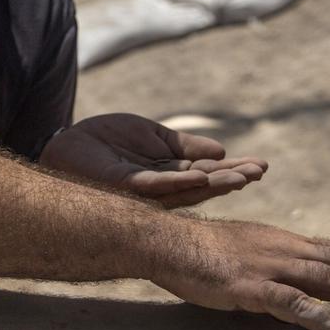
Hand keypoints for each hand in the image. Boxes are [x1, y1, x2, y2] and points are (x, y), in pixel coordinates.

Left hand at [39, 113, 266, 207]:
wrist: (68, 143)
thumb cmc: (107, 141)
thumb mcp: (153, 137)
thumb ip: (184, 146)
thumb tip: (221, 150)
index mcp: (169, 176)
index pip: (208, 174)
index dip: (233, 170)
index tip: (261, 165)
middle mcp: (161, 190)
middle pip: (203, 187)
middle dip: (232, 179)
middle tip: (261, 172)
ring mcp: (144, 192)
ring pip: (186, 190)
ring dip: (216, 183)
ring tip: (242, 175)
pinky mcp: (126, 187)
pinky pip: (156, 186)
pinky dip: (179, 181)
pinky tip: (201, 175)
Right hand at [154, 219, 329, 329]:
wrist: (164, 241)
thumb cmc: (197, 250)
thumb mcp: (245, 250)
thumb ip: (273, 262)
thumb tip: (295, 279)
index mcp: (285, 242)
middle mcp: (287, 250)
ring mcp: (272, 268)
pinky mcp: (253, 289)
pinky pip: (297, 306)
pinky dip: (328, 319)